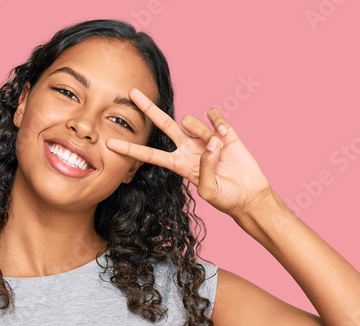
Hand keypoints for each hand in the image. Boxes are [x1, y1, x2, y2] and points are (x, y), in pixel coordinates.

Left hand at [105, 88, 271, 217]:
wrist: (249, 195)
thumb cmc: (227, 198)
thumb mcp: (210, 191)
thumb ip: (205, 168)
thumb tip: (209, 142)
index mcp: (180, 165)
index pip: (150, 155)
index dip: (131, 149)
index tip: (110, 144)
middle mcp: (189, 148)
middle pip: (164, 124)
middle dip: (148, 108)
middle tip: (132, 92)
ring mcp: (205, 138)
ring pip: (191, 121)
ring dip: (200, 130)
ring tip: (216, 145)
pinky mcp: (224, 132)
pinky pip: (214, 116)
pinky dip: (217, 121)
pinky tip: (225, 133)